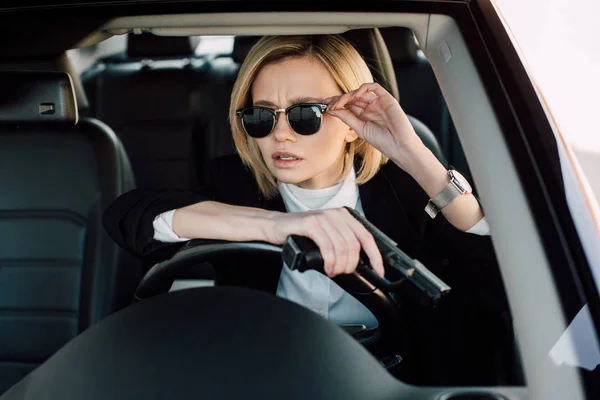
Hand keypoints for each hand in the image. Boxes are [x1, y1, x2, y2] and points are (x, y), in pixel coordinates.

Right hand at [267, 208, 383, 277]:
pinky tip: (326, 267)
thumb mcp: (328, 235)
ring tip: (332, 271)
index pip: (367, 237)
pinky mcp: (311, 223)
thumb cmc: (302, 233)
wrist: (277, 226)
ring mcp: (324, 217)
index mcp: (344, 216)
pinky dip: (329, 261)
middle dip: (350, 265)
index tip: (379, 271)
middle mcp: (336, 214)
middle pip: (354, 245)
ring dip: (339, 266)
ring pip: (342, 248)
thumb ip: (343, 243)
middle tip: (342, 273)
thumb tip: (359, 263)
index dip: (375, 256)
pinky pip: (327, 247)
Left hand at [323, 82, 424, 168]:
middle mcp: (370, 107)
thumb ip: (347, 117)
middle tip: (328, 104)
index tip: (324, 106)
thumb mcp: (360, 129)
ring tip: (338, 103)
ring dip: (347, 96)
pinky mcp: (386, 98)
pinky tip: (355, 95)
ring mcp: (378, 102)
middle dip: (338, 99)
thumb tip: (332, 109)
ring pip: (360, 92)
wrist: (399, 146)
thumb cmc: (382, 141)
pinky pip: (374, 88)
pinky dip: (363, 88)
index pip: (347, 105)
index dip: (336, 104)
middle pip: (352, 98)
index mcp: (363, 115)